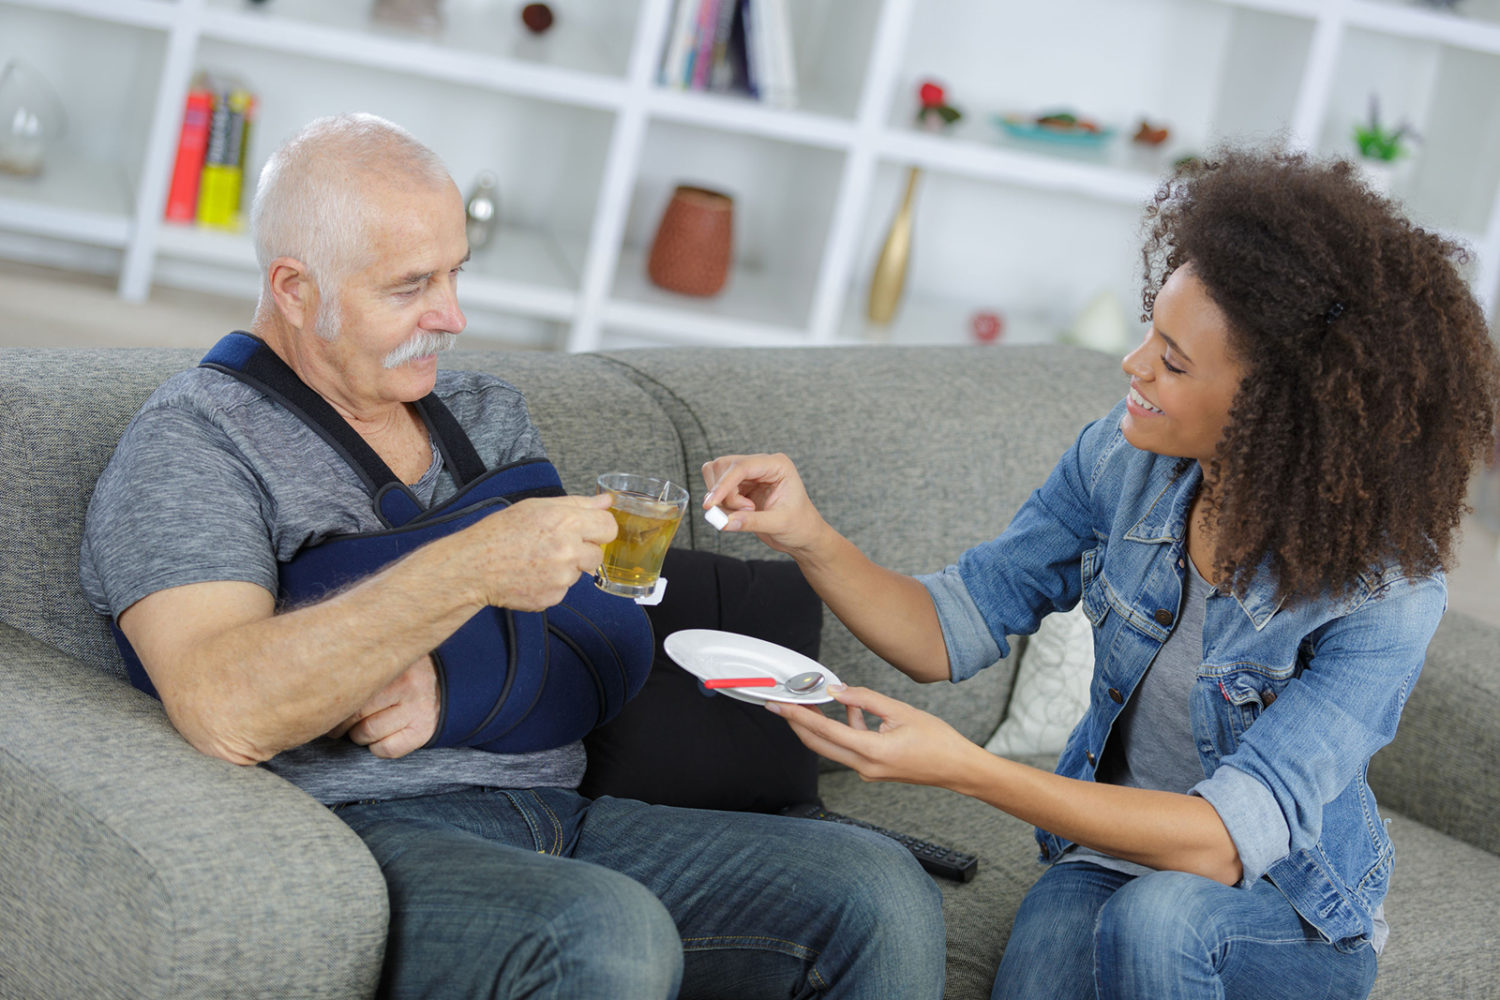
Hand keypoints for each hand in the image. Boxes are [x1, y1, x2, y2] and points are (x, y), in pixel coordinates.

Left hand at [332, 655, 439, 758]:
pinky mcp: (423, 731)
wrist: (447, 684)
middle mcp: (407, 685)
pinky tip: (379, 738)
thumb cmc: (403, 674)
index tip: (325, 709)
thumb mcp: (387, 661)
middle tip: (337, 725)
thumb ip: (361, 668)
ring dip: (358, 736)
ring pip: (367, 733)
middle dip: (340, 724)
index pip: (350, 689)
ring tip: (361, 728)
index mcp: (392, 664)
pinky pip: (386, 749)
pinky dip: (376, 748)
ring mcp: (416, 709)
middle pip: (354, 713)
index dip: (332, 704)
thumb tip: (319, 687)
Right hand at [464, 493, 616, 610]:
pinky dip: (552, 584)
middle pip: (597, 554)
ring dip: (566, 568)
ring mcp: (562, 578)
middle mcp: (568, 551)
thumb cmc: (501, 532)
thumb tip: (606, 501)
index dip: (599, 528)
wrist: (475, 566)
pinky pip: (564, 590)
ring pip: (579, 573)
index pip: (609, 527)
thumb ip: (577, 504)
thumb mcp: (537, 507)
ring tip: (538, 560)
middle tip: (555, 546)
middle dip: (582, 551)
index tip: (588, 530)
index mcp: (567, 523)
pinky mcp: (553, 597)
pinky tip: (532, 575)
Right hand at [700, 453, 828, 554]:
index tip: (711, 504)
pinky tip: (738, 515)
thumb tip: (724, 522)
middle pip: (723, 466)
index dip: (723, 484)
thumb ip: (752, 522)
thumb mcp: (779, 524)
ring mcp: (749, 475)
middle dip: (724, 493)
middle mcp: (761, 465)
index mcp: (777, 465)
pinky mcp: (741, 487)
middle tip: (743, 512)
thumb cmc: (800, 526)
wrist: (803, 536)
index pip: (741, 466)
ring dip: (721, 498)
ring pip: (716, 475)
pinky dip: (720, 504)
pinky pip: (717, 490)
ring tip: (744, 514)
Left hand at [768, 685, 973, 786]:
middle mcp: (865, 767)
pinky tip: (848, 709)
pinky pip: (848, 748)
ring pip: (832, 747)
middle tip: (782, 705)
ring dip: (820, 725)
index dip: (799, 716)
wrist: (958, 768)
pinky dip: (843, 729)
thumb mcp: (901, 711)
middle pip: (820, 744)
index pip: (825, 731)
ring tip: (811, 701)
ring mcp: (868, 771)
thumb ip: (865, 699)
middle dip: (798, 723)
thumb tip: (838, 691)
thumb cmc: (938, 741)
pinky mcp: (873, 769)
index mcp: (872, 752)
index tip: (780, 705)